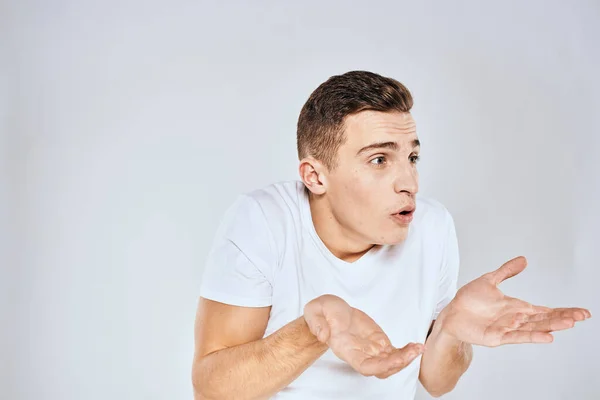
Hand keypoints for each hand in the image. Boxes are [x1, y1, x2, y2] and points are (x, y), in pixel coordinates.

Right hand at [304, 294, 423, 378]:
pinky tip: (416, 346)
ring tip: (418, 348)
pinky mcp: (379, 342)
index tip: (393, 360)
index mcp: (346, 349)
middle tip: (413, 352)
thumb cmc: (321, 313)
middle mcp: (360, 353)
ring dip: (406, 358)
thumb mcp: (314, 311)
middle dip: (399, 363)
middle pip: (382, 368)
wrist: (330, 311)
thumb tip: (324, 335)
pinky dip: (407, 351)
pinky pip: (395, 352)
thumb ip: (317, 324)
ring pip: (391, 362)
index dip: (380, 367)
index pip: (364, 366)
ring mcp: (371, 349)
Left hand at [438, 256, 591, 346]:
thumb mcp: (489, 281)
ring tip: (569, 323)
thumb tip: (524, 260)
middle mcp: (515, 319)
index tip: (582, 312)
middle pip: (544, 319)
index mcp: (516, 307)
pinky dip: (532, 337)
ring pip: (534, 328)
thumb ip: (507, 271)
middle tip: (581, 316)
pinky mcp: (496, 337)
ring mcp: (507, 328)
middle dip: (563, 317)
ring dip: (551, 326)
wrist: (451, 313)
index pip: (545, 310)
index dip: (563, 310)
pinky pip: (517, 337)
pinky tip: (547, 337)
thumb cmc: (469, 300)